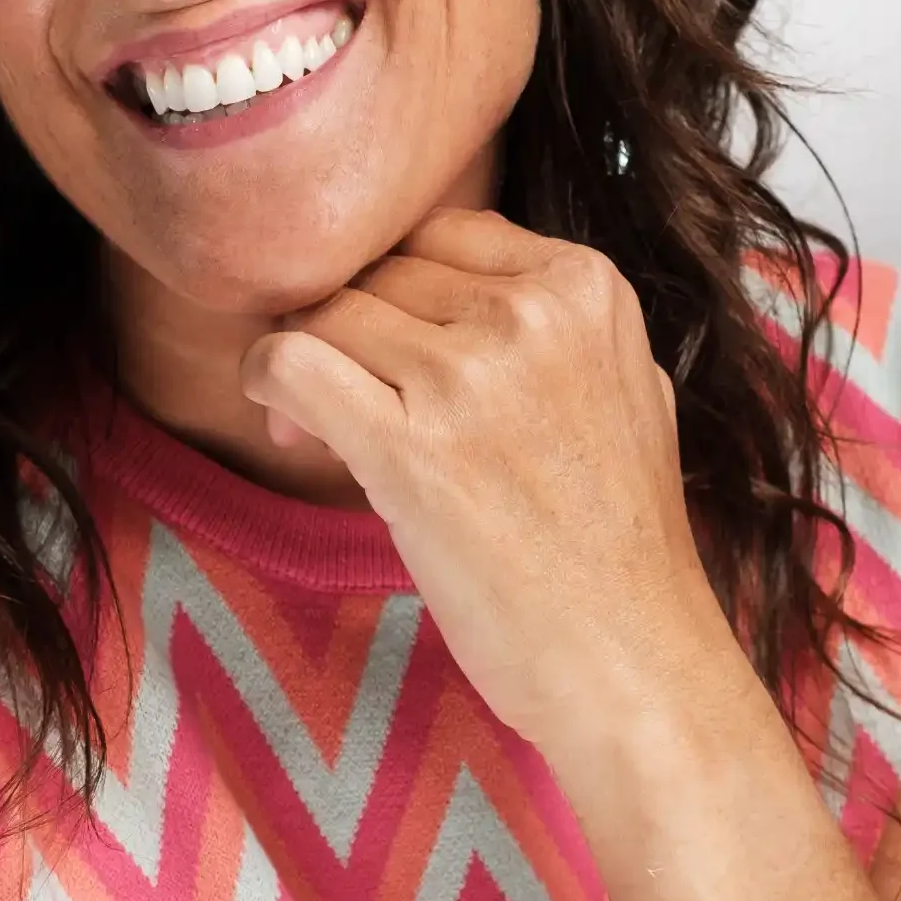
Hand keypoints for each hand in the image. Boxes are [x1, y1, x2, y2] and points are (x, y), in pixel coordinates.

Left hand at [237, 206, 722, 757]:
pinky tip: (282, 421)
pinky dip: (265, 380)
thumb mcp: (627, 393)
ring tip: (316, 427)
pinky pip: (289, 363)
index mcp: (586, 287)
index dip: (395, 287)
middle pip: (378, 274)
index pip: (439, 235)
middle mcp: (530, 315)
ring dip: (302, 363)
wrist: (635, 665)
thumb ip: (552, 330)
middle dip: (346, 328)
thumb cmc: (623, 551)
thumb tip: (440, 302)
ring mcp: (468, 378)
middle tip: (338, 401)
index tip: (386, 349)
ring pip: (326, 313)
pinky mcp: (409, 449)